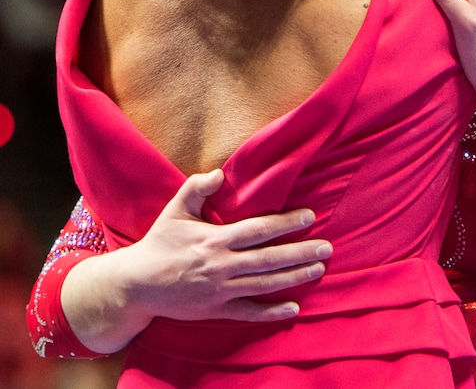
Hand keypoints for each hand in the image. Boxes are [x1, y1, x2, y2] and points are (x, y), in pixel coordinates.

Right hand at [117, 169, 332, 323]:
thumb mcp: (175, 209)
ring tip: (318, 269)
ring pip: (265, 284)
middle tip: (327, 247)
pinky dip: (272, 312)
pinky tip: (294, 307)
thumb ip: (197, 188)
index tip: (309, 217)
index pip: (258, 230)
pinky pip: (249, 313)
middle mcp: (222, 265)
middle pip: (269, 259)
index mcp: (215, 239)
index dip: (286, 223)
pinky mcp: (216, 310)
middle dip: (300, 252)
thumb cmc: (159, 242)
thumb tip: (219, 173)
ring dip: (294, 277)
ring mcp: (221, 290)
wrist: (137, 285)